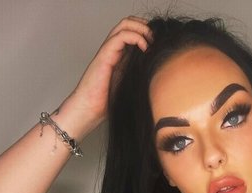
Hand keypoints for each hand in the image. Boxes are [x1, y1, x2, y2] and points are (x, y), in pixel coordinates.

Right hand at [63, 16, 151, 130]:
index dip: (147, 31)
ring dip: (141, 27)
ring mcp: (108, 51)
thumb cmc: (108, 102)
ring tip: (151, 40)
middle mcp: (114, 50)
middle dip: (145, 25)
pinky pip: (120, 36)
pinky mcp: (105, 55)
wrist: (89, 109)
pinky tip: (144, 47)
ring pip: (124, 25)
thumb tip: (162, 73)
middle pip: (129, 23)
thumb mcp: (132, 86)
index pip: (133, 31)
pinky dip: (135, 37)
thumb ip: (142, 75)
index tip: (160, 42)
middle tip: (157, 38)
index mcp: (120, 55)